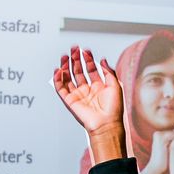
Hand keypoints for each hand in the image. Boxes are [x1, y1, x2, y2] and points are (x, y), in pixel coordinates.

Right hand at [53, 47, 125, 162]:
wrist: (106, 124)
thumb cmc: (113, 109)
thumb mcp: (115, 85)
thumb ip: (108, 71)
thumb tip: (103, 60)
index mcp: (99, 87)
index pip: (91, 69)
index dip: (88, 59)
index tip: (86, 51)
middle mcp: (88, 90)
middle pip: (78, 72)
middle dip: (75, 60)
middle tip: (74, 50)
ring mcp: (78, 95)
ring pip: (68, 78)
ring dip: (66, 66)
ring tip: (65, 56)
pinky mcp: (70, 101)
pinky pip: (61, 88)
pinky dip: (58, 79)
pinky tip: (59, 70)